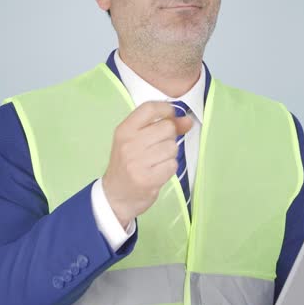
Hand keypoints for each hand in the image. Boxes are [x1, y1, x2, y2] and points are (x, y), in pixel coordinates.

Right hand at [102, 101, 192, 225]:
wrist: (115, 195)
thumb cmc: (128, 164)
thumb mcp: (136, 140)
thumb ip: (162, 126)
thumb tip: (188, 120)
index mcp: (124, 130)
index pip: (150, 108)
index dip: (167, 110)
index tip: (170, 116)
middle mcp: (129, 144)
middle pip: (167, 127)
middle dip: (170, 137)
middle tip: (158, 147)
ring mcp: (138, 162)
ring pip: (172, 147)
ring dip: (170, 154)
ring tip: (156, 161)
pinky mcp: (148, 179)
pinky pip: (173, 165)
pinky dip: (169, 168)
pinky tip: (158, 172)